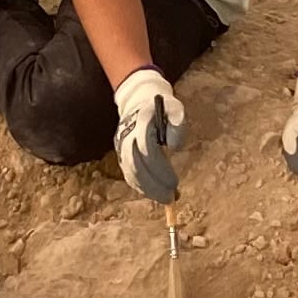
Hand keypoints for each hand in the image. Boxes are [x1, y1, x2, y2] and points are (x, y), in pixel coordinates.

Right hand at [112, 66, 187, 203]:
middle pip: (137, 167)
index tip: (175, 183)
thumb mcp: (175, 108)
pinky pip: (128, 173)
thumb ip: (178, 125)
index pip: (149, 152)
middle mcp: (128, 136)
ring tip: (164, 198)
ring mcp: (121, 145)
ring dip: (146, 189)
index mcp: (142, 124)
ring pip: (130, 173)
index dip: (161, 171)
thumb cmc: (162, 107)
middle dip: (153, 186)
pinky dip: (140, 186)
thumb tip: (175, 147)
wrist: (139, 99)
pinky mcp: (120, 152)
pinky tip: (152, 193)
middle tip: (169, 198)